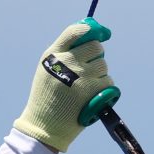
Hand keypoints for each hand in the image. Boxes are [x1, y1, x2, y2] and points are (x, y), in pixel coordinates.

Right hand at [14, 19, 119, 152]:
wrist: (44, 124)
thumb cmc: (48, 96)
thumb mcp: (47, 69)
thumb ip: (63, 53)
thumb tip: (90, 35)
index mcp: (54, 54)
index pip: (75, 32)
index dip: (90, 30)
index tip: (99, 32)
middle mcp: (68, 62)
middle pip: (95, 47)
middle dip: (97, 55)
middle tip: (91, 65)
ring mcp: (81, 77)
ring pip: (103, 65)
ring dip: (100, 73)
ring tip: (87, 85)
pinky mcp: (93, 91)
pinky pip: (108, 81)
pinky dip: (105, 88)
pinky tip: (93, 95)